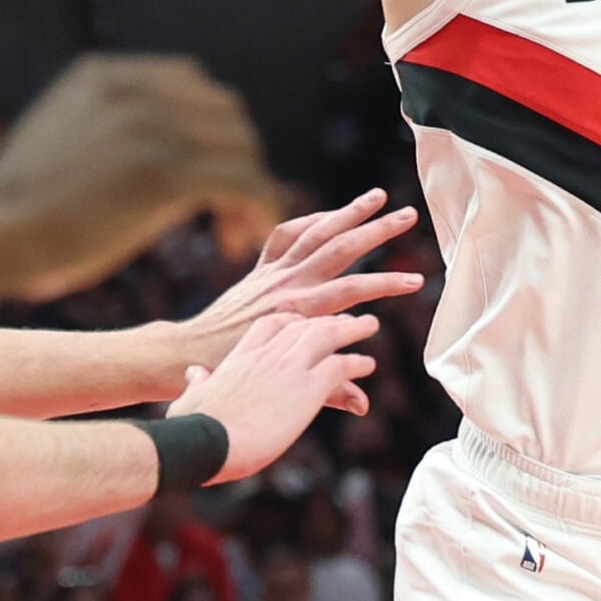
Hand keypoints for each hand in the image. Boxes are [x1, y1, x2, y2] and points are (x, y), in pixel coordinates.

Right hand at [0, 54, 269, 302]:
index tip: (210, 181)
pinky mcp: (165, 169)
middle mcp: (136, 87)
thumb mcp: (73, 145)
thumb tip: (189, 176)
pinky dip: (258, 208)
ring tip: (231, 236)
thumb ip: (124, 139)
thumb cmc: (18, 210)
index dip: (213, 134)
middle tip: (226, 217)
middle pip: (226, 113)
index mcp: (108, 74)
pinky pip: (244, 181)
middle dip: (236, 161)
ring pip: (241, 147)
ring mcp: (151, 124)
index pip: (194, 86)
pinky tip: (242, 240)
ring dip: (249, 190)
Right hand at [169, 313, 383, 478]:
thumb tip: (193, 373)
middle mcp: (267, 354)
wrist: (204, 442)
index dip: (291, 319)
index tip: (303, 320)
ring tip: (370, 325)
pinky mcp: (308, 389)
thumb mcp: (191, 396)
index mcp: (240, 356)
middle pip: (304, 324)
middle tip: (346, 319)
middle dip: (327, 319)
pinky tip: (367, 364)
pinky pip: (340, 366)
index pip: (270, 323)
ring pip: (328, 334)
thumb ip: (197, 381)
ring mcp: (288, 368)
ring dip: (352, 328)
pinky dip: (357, 363)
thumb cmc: (192, 429)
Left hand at [170, 188, 422, 396]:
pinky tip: (330, 217)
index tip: (416, 281)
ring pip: (316, 233)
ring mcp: (272, 273)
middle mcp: (287, 285)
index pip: (353, 291)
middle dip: (377, 231)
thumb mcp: (284, 388)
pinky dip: (310, 223)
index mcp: (298, 313)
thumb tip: (364, 405)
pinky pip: (286, 236)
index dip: (386, 285)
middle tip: (409, 215)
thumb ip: (328, 392)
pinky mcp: (260, 270)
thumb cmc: (234, 375)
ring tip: (378, 196)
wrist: (184, 354)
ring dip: (348, 212)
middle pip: (340, 249)